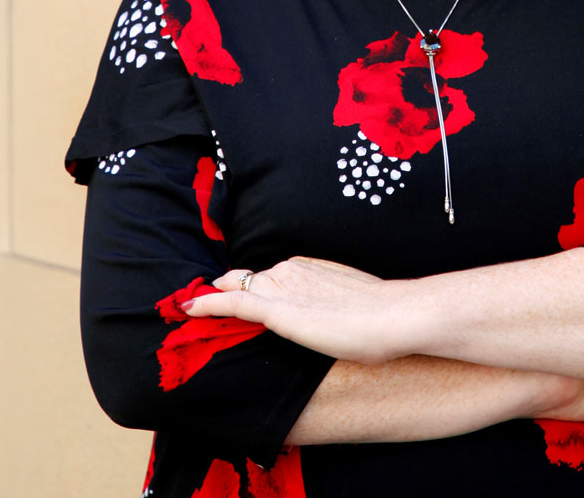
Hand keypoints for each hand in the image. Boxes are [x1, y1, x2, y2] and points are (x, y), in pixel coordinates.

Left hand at [182, 257, 420, 364]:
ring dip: (214, 300)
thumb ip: (326, 304)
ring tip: (188, 309)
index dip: (247, 287)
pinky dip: (208, 305)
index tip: (230, 293)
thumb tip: (324, 317)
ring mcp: (282, 288)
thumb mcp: (347, 303)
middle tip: (200, 304)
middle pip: (247, 281)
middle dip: (225, 291)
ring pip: (236, 290)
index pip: (267, 277)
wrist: (396, 316)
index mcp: (307, 267)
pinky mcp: (277, 310)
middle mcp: (289, 270)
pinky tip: (189, 309)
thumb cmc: (381, 315)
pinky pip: (232, 303)